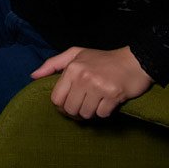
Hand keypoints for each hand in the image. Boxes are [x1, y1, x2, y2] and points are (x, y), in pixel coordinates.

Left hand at [31, 45, 153, 118]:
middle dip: (75, 111)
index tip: (67, 105)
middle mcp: (83, 78)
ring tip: (94, 103)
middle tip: (82, 106)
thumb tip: (33, 76)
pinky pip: (102, 114)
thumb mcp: (75, 54)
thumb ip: (52, 64)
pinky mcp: (114, 96)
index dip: (60, 106)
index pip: (56, 98)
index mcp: (72, 69)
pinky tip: (106, 103)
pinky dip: (104, 112)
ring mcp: (99, 87)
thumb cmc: (103, 59)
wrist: (135, 61)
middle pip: (70, 108)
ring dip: (90, 112)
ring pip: (86, 113)